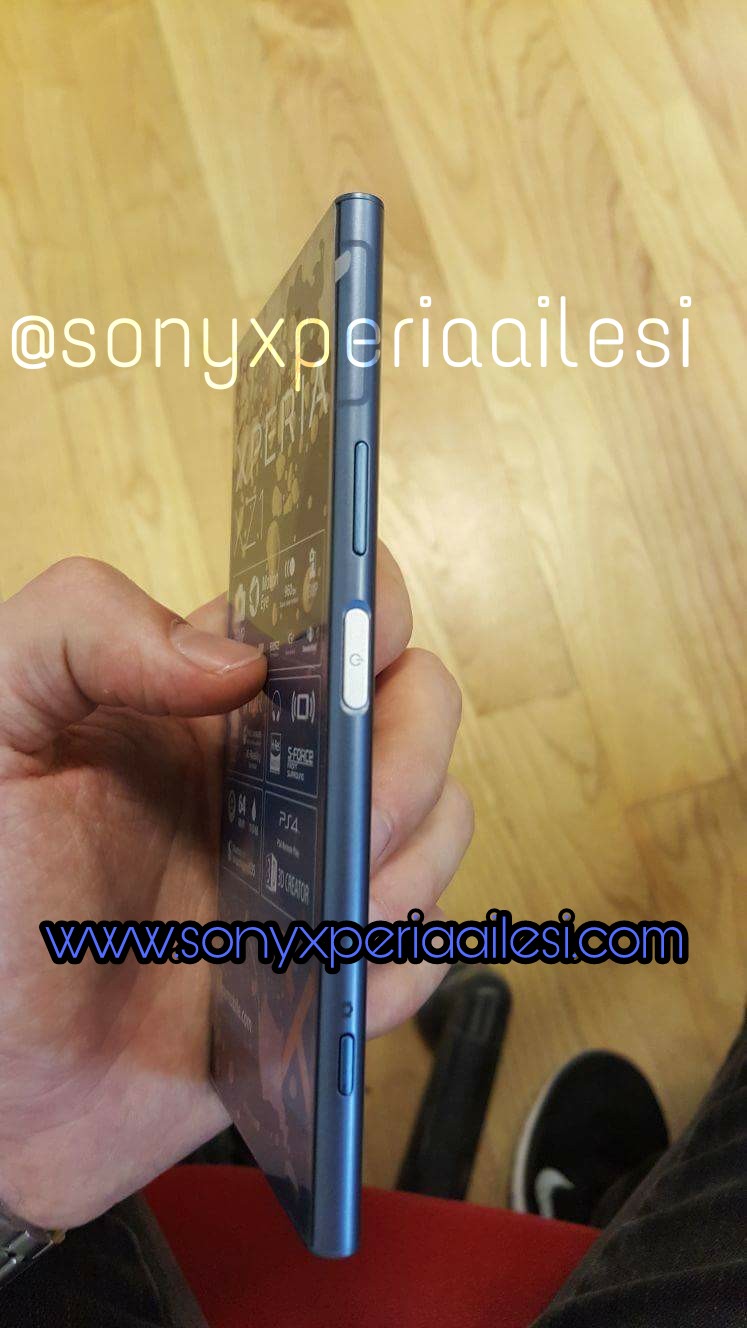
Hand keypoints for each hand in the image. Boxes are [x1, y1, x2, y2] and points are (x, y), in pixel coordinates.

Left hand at [0, 548, 470, 1228]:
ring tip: (327, 915)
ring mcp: (312, 870)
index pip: (334, 609)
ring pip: (440, 822)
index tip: (359, 652)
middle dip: (410, 755)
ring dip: (412, 865)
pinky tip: (326, 984)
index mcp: (210, 702)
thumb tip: (236, 663)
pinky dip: (400, 967)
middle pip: (419, 709)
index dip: (372, 609)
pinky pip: (421, 951)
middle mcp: (279, 774)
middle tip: (356, 810)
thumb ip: (76, 630)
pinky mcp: (329, 968)